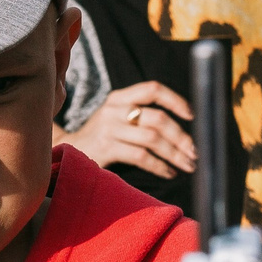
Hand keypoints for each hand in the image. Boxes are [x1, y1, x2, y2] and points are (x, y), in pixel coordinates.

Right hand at [57, 81, 196, 178]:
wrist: (67, 152)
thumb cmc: (102, 136)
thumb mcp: (116, 116)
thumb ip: (140, 114)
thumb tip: (182, 130)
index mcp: (119, 97)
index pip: (152, 89)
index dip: (175, 100)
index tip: (192, 116)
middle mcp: (114, 109)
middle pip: (158, 118)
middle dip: (181, 137)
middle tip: (194, 152)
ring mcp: (109, 129)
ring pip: (152, 139)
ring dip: (175, 154)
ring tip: (187, 165)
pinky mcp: (106, 149)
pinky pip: (141, 157)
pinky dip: (160, 166)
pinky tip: (169, 172)